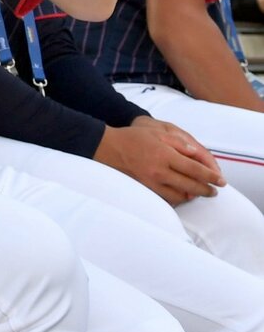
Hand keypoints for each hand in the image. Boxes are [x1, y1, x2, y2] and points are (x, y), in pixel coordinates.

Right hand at [95, 117, 224, 205]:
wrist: (109, 148)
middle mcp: (159, 171)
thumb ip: (180, 143)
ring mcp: (151, 182)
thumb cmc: (134, 138)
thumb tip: (197, 154)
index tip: (221, 181)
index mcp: (164, 155)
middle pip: (191, 186)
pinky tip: (182, 195)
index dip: (211, 177)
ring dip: (193, 196)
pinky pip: (166, 199)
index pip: (195, 169)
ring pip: (180, 196)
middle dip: (206, 190)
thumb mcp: (158, 132)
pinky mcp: (145, 189)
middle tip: (215, 191)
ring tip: (199, 193)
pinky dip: (178, 199)